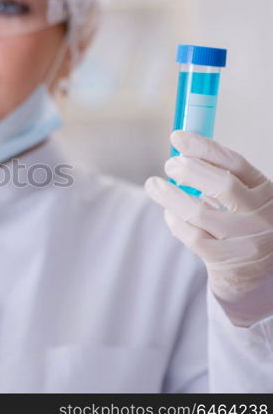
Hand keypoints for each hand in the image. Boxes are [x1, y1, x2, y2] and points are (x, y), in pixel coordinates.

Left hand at [145, 130, 272, 326]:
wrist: (260, 276)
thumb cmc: (245, 227)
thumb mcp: (247, 200)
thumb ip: (222, 178)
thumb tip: (182, 151)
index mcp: (267, 193)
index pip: (236, 163)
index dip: (204, 147)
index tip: (177, 137)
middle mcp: (262, 215)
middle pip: (223, 185)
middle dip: (190, 170)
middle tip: (169, 164)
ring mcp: (246, 240)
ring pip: (200, 213)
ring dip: (170, 196)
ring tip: (153, 185)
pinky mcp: (227, 261)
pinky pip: (192, 237)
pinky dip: (175, 222)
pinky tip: (169, 214)